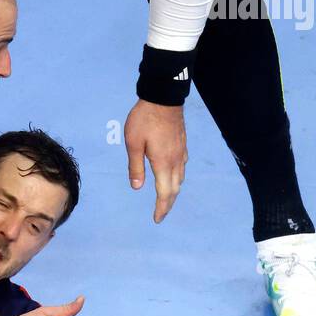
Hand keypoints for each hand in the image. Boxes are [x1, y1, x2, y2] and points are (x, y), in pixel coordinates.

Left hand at [124, 100, 187, 222]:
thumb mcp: (133, 144)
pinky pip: (182, 167)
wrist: (163, 96)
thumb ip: (135, 167)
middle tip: (160, 213)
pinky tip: (172, 176)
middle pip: (175, 189)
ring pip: (180, 178)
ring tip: (165, 198)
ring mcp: (181, 152)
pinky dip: (177, 178)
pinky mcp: (182, 144)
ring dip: (173, 191)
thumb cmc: (144, 119)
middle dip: (168, 203)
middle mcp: (175, 160)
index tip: (157, 219)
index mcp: (163, 163)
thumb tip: (137, 187)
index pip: (165, 193)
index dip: (161, 208)